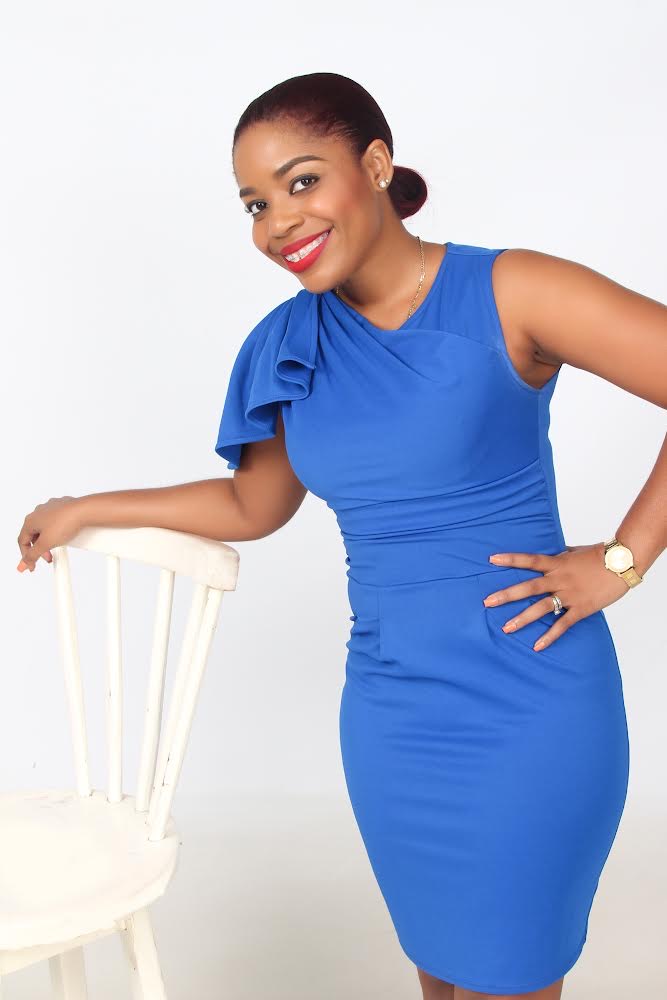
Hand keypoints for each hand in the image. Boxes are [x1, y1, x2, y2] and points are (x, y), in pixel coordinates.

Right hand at [17, 496, 83, 572]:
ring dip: (49, 541)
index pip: (23, 541)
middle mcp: (39, 512)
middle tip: (48, 558)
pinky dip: (58, 532)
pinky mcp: (63, 508)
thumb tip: (25, 562)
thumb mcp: (46, 543)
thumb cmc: (66, 522)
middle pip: (34, 535)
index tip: (32, 565)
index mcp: (31, 520)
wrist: (85, 511)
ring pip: (46, 529)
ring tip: (58, 548)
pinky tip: (65, 537)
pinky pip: (57, 523)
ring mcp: (51, 509)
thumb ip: (33, 554)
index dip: (26, 556)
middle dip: (40, 549)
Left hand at [482, 542, 629, 651]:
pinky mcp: (581, 608)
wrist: (622, 563)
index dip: (511, 559)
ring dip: (522, 618)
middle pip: (528, 587)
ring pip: (541, 608)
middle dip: (507, 595)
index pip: (529, 560)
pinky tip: (537, 646)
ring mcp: (569, 595)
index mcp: (557, 563)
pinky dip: (550, 636)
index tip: (492, 559)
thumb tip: (552, 553)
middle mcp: (559, 579)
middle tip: (488, 602)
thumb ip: (561, 555)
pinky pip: (563, 624)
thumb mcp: (575, 551)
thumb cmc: (600, 555)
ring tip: (506, 628)